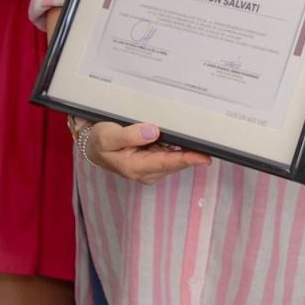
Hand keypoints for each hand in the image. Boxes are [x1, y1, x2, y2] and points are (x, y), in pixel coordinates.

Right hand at [84, 121, 210, 184]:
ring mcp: (151, 168)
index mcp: (135, 168)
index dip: (187, 160)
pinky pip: (172, 156)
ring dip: (188, 151)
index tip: (204, 157)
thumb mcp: (108, 136)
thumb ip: (129, 135)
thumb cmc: (100, 141)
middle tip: (211, 142)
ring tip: (203, 138)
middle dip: (193, 154)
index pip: (166, 164)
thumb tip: (153, 132)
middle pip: (175, 163)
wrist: (93, 146)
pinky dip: (181, 149)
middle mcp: (146, 172)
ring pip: (175, 160)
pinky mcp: (154, 162)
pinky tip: (190, 140)